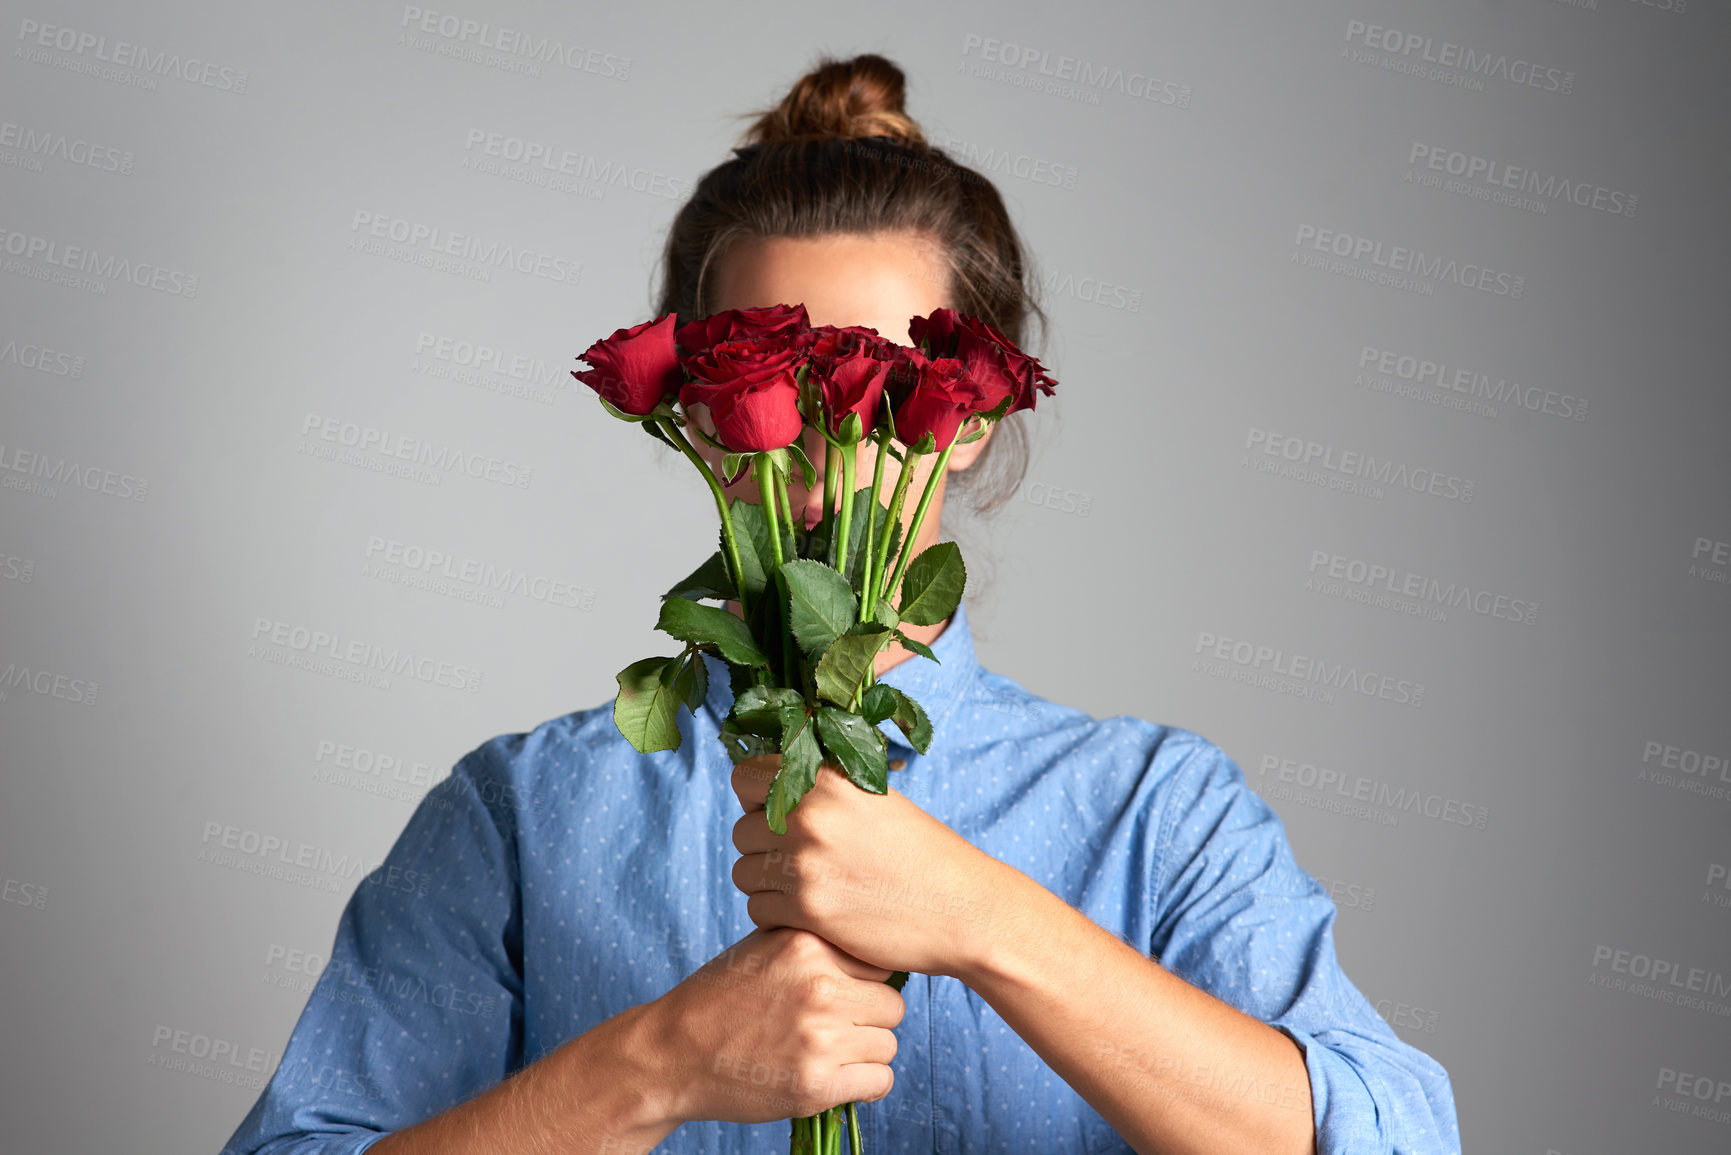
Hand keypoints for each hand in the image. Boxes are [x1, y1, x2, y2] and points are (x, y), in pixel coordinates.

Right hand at [649, 927, 903, 1124]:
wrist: (673, 1052)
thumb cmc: (720, 998)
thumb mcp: (764, 945)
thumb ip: (815, 940)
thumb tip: (872, 944)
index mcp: (807, 945)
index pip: (880, 960)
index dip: (866, 981)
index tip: (851, 994)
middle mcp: (818, 986)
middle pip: (892, 1004)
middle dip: (871, 1018)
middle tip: (840, 1028)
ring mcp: (819, 1037)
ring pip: (888, 1044)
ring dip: (867, 1052)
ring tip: (831, 1052)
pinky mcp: (815, 1084)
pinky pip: (880, 1081)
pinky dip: (865, 1085)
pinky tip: (838, 1077)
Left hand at [730, 755, 1006, 977]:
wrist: (963, 909)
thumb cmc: (923, 855)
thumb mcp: (875, 799)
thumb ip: (823, 789)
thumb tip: (771, 784)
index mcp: (826, 779)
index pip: (745, 777)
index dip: (757, 798)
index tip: (779, 816)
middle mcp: (810, 815)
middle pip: (741, 829)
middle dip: (763, 846)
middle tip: (803, 860)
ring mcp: (805, 863)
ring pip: (744, 871)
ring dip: (767, 883)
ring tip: (809, 887)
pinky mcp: (807, 909)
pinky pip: (757, 909)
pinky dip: (777, 915)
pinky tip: (814, 912)